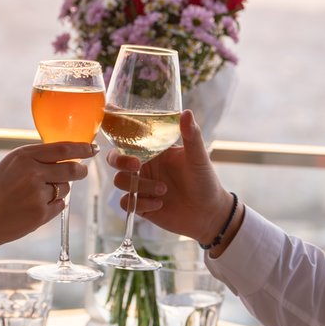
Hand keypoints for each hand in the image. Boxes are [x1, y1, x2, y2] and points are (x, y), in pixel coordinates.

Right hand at [0, 141, 95, 251]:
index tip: (93, 148)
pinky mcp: (41, 213)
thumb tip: (67, 156)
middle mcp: (33, 171)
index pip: (63, 148)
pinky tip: (33, 208)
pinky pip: (60, 205)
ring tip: (36, 195)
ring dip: (60, 190)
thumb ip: (36, 159)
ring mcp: (38, 193)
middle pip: (72, 168)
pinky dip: (53, 206)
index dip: (82, 148)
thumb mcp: (10, 165)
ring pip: (66, 188)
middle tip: (81, 171)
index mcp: (24, 155)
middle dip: (80, 171)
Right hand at [108, 111, 232, 243]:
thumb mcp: (198, 157)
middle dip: (120, 161)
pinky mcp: (140, 205)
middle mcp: (144, 167)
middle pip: (114, 159)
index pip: (129, 140)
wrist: (210, 213)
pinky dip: (141, 203)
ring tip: (163, 190)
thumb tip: (186, 112)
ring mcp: (141, 186)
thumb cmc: (205, 181)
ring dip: (140, 186)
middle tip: (136, 166)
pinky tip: (160, 204)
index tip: (120, 133)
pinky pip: (126, 203)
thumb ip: (192, 136)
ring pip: (120, 181)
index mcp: (154, 151)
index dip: (119, 136)